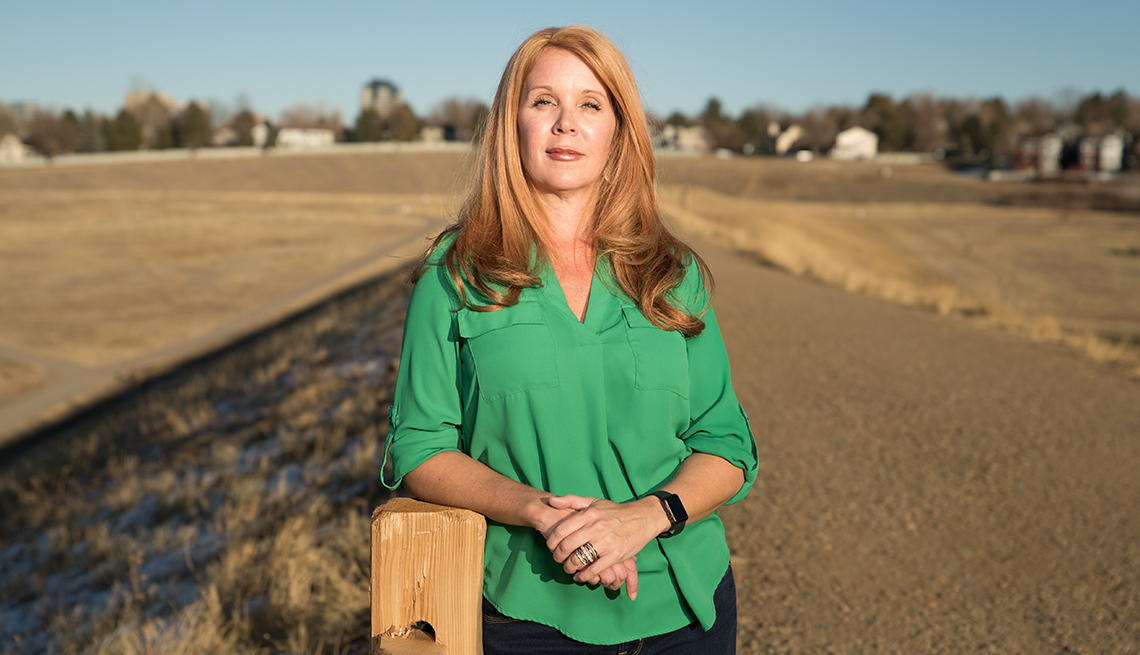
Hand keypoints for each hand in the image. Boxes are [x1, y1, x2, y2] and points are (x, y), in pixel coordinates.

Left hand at [545, 494, 667, 598]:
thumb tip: (550, 500)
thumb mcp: (593, 501)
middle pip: (567, 546)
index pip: (561, 530)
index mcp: (588, 515)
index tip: (550, 545)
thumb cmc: (615, 510)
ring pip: (578, 559)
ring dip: (568, 567)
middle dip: (557, 556)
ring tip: (567, 568)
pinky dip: (584, 576)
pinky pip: (594, 570)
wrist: (643, 517)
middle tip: (557, 558)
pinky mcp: (615, 555)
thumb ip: (571, 500)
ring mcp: (606, 542)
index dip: (551, 540)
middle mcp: (595, 528)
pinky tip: (580, 576)